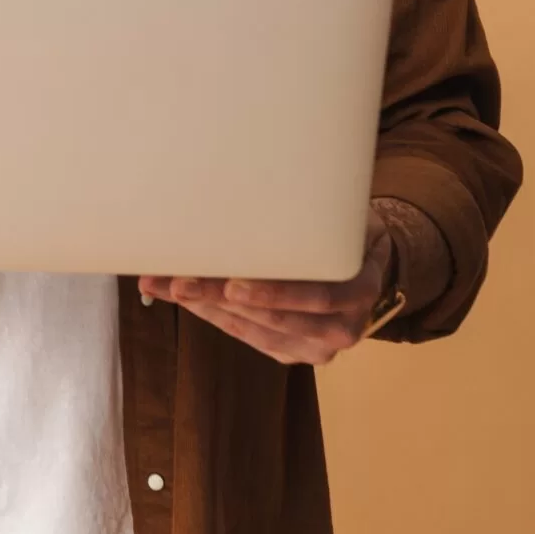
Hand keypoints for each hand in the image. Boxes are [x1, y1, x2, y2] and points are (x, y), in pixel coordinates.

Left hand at [139, 209, 396, 366]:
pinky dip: (214, 315)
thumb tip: (246, 182)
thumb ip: (310, 213)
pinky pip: (249, 336)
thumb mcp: (340, 215)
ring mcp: (317, 345)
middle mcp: (344, 325)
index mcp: (361, 287)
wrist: (366, 267)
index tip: (232, 280)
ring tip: (168, 286)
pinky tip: (186, 298)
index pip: (317, 295)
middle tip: (181, 281)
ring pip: (256, 330)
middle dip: (224, 298)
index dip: (274, 292)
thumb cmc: (345, 230)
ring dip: (208, 308)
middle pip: (278, 317)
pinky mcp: (293, 352)